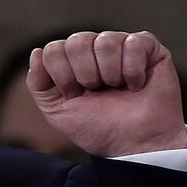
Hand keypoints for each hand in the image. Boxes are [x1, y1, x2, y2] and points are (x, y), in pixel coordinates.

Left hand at [26, 31, 186, 156]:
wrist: (134, 145)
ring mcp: (121, 45)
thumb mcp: (57, 111)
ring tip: (118, 88)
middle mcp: (94, 48)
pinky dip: (133, 71)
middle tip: (97, 92)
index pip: (53, 49)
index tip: (75, 95)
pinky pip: (134, 43)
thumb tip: (36, 52)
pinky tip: (136, 85)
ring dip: (109, 74)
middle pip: (77, 41)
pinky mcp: (149, 48)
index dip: (62, 76)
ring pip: (105, 41)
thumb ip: (39, 83)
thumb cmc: (97, 128)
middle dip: (85, 74)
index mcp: (71, 60)